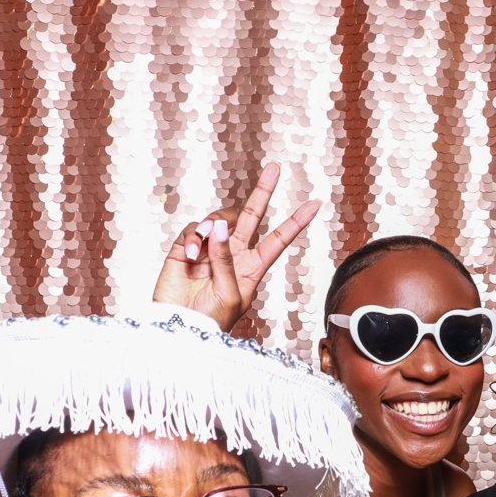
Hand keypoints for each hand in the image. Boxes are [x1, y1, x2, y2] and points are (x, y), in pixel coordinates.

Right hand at [152, 162, 321, 331]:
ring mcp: (210, 249)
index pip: (279, 239)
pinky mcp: (186, 248)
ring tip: (205, 244)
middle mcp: (234, 254)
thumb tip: (219, 227)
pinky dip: (193, 238)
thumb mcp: (231, 294)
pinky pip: (193, 230)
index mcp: (253, 267)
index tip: (314, 204)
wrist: (180, 328)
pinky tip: (192, 257)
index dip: (295, 222)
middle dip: (263, 191)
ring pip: (218, 219)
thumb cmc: (211, 320)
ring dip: (212, 226)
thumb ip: (227, 260)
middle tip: (275, 168)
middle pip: (251, 216)